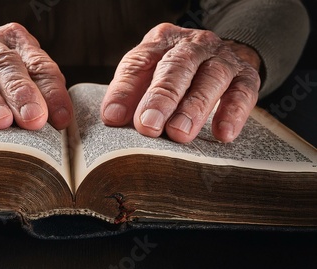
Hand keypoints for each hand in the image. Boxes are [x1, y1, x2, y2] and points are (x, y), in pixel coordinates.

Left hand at [101, 23, 260, 142]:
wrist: (218, 57)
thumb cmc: (174, 73)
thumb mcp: (148, 76)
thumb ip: (130, 94)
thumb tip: (113, 117)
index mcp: (161, 42)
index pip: (139, 62)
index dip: (125, 90)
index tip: (113, 117)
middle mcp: (193, 45)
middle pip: (176, 66)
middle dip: (161, 97)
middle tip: (149, 126)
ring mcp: (222, 58)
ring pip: (210, 77)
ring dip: (194, 107)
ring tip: (180, 133)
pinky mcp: (246, 76)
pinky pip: (243, 92)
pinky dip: (233, 112)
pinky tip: (223, 134)